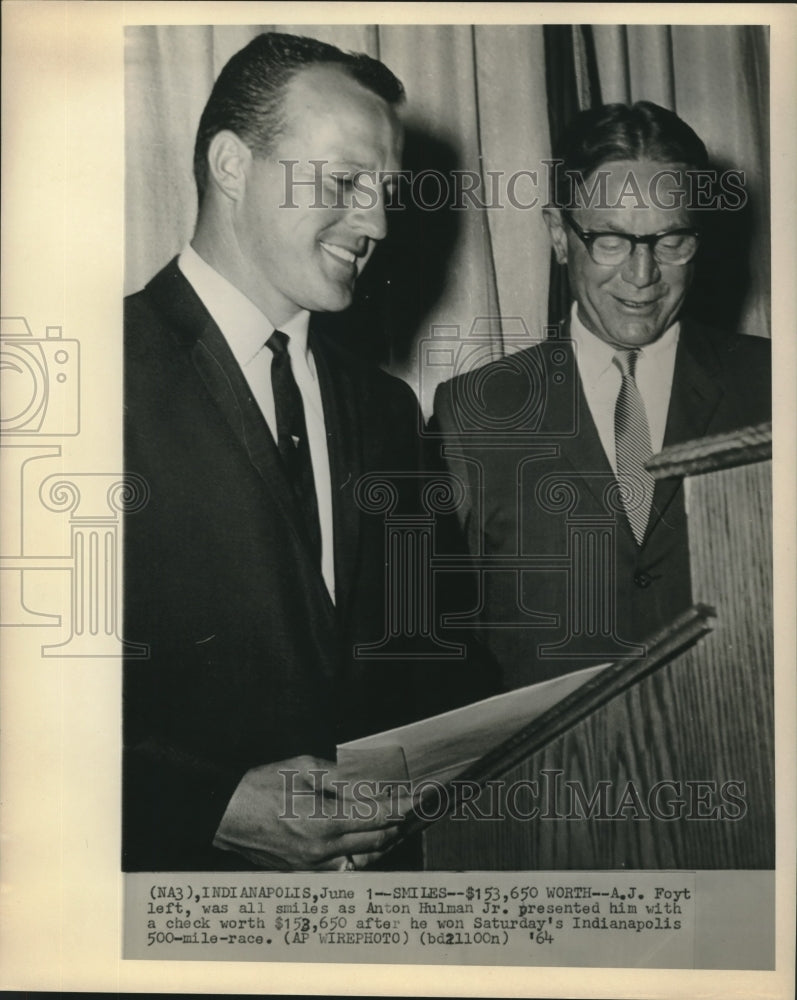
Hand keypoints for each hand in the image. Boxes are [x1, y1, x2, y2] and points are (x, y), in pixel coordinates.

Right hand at [212, 755, 411, 869]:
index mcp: (323, 820)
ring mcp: (314, 864)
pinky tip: (371, 839)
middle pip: (378, 839)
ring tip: (401, 822)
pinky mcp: (305, 871)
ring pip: (366, 858)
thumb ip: (342, 776)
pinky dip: (363, 853)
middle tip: (417, 805)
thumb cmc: (260, 786)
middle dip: (401, 821)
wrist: (224, 814)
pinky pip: (346, 867)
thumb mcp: (302, 767)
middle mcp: (322, 848)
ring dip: (386, 840)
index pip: (378, 814)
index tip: (423, 795)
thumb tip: (374, 781)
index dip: (405, 804)